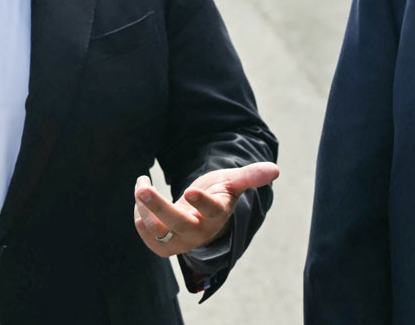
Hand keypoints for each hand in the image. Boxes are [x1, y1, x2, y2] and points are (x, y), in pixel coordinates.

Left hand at [133, 162, 278, 256]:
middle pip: (177, 225)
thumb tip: (276, 170)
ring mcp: (180, 240)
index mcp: (217, 214)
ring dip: (144, 208)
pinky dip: (139, 215)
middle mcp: (199, 231)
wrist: (205, 217)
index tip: (190, 191)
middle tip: (143, 188)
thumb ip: (251, 176)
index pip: (211, 210)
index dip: (201, 202)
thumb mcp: (233, 182)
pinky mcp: (163, 245)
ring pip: (157, 232)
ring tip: (143, 183)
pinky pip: (146, 234)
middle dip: (159, 207)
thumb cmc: (219, 194)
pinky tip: (141, 197)